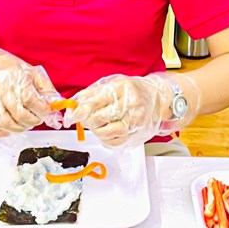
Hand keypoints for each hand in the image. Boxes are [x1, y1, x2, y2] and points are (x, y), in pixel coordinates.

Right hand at [0, 46, 61, 137]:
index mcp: (15, 79)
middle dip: (33, 121)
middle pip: (20, 114)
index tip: (47, 111)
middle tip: (37, 118)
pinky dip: (0, 133)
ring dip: (19, 128)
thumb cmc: (4, 67)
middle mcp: (0, 90)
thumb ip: (45, 88)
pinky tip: (8, 129)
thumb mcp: (29, 70)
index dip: (43, 110)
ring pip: (6, 123)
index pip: (33, 101)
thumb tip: (57, 104)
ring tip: (25, 123)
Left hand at [64, 73, 200, 148]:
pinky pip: (113, 143)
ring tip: (98, 123)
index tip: (70, 116)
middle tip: (86, 117)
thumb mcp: (111, 84)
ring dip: (96, 130)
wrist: (157, 98)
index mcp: (121, 88)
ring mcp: (134, 122)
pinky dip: (105, 139)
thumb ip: (90, 94)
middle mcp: (130, 105)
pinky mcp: (136, 135)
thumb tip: (71, 108)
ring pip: (104, 133)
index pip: (94, 102)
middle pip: (97, 119)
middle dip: (86, 120)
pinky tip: (107, 130)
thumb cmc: (131, 90)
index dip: (78, 112)